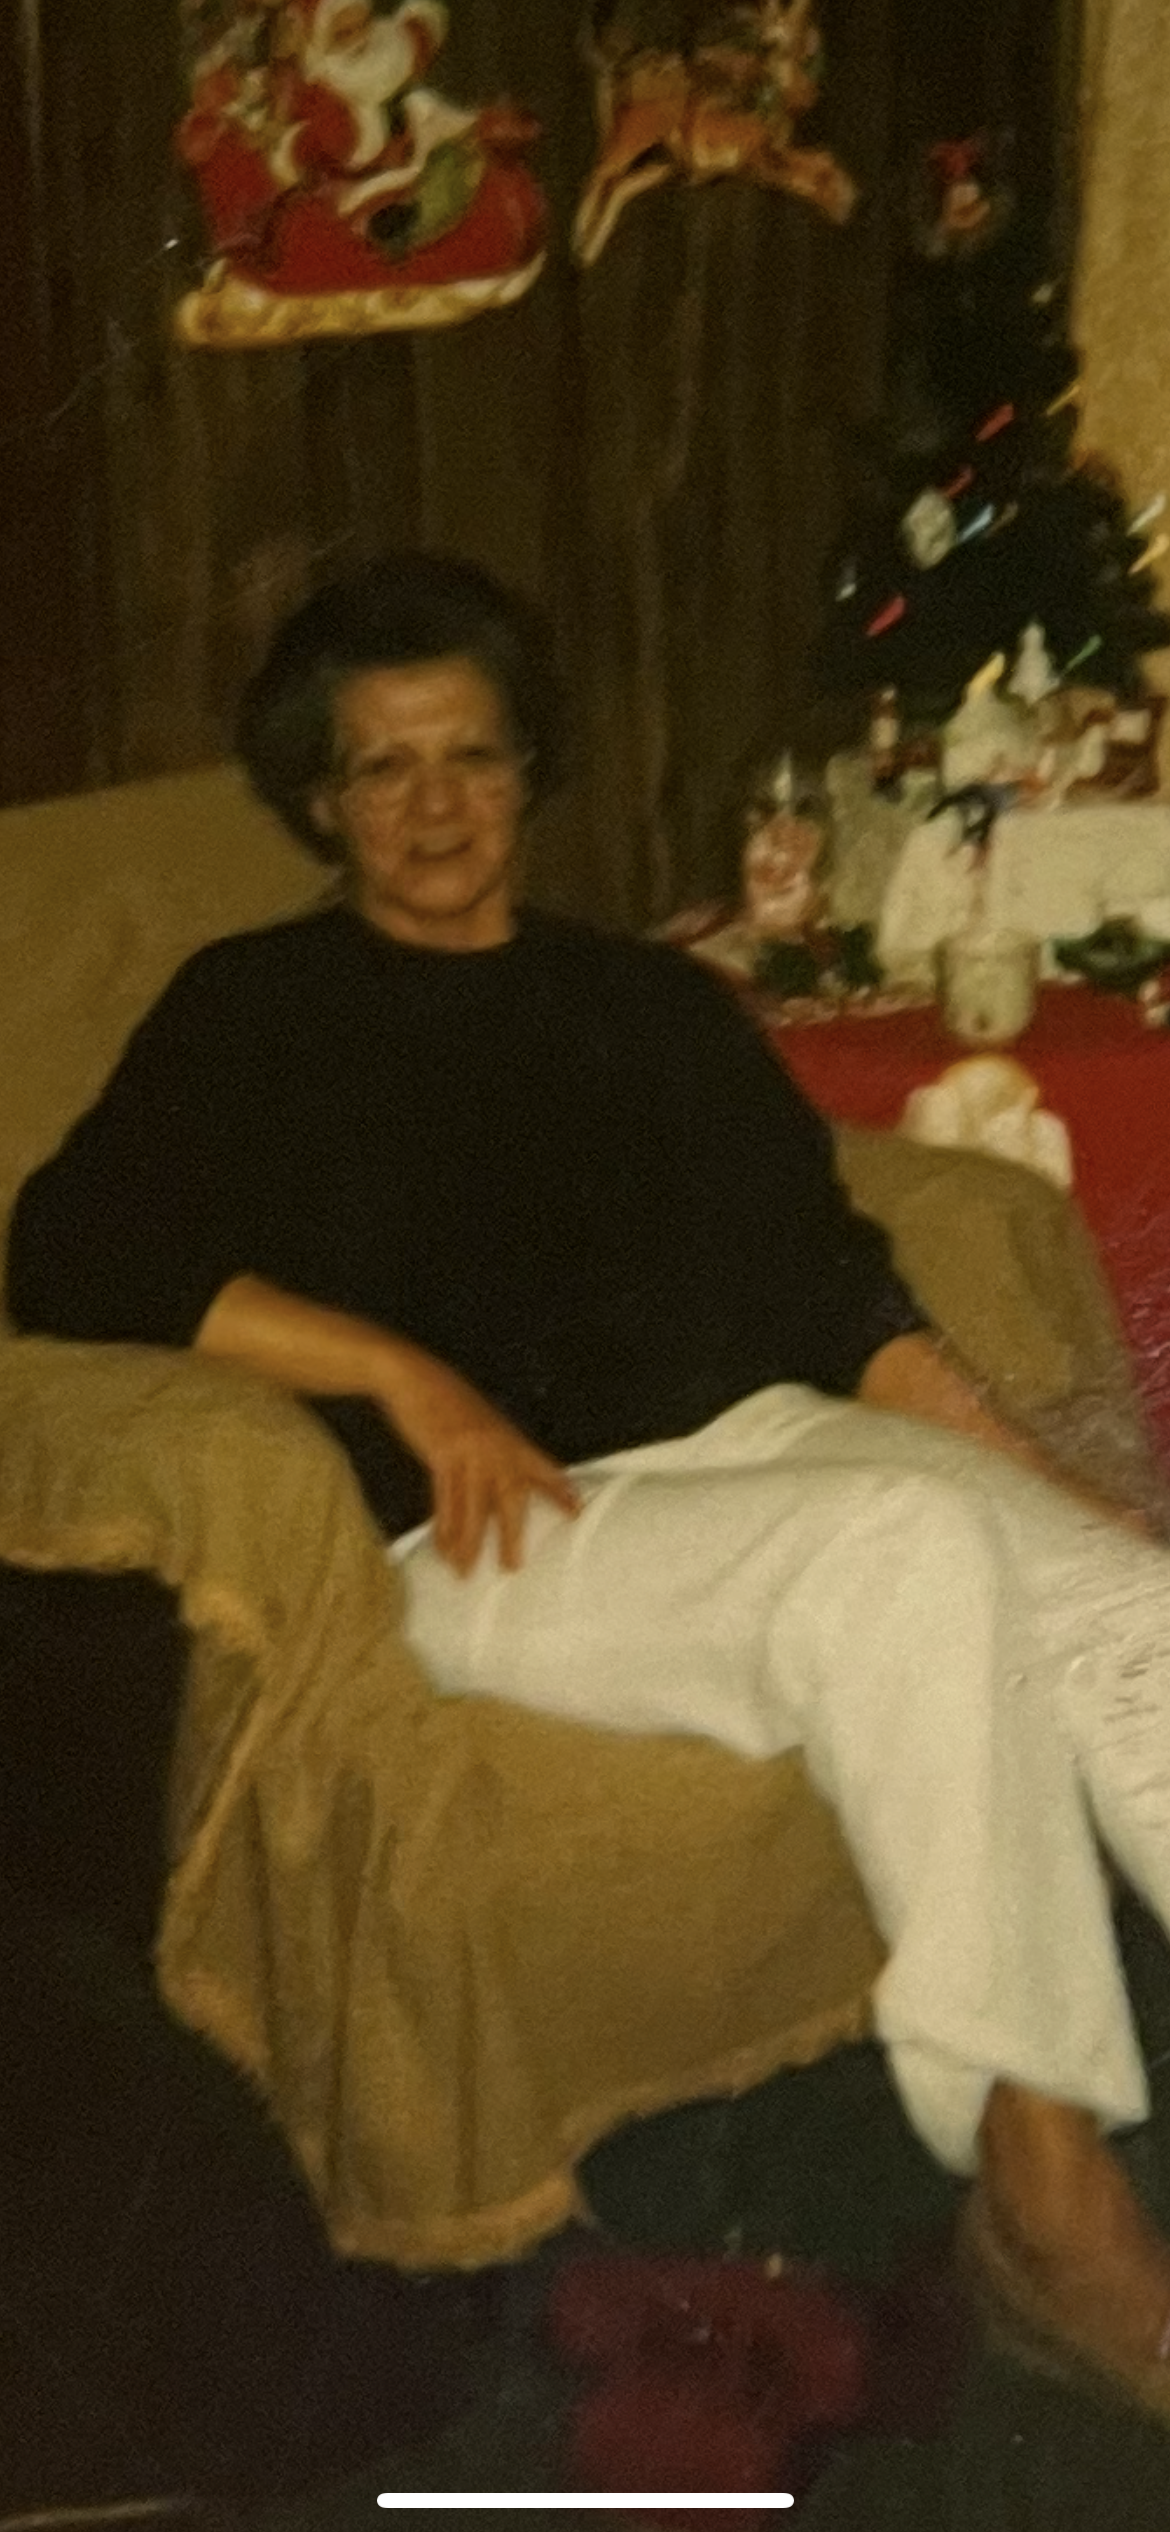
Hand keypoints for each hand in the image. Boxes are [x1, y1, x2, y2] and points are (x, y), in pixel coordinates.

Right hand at [376, 1343, 579, 1572]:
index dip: (559, 1490)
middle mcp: (495, 1447)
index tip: (577, 1511)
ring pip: (472, 1507)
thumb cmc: (448, 1399)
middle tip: (511, 1566)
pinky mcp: (441, 1455)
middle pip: (510, 1497)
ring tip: (466, 1570)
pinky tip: (442, 1547)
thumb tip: (503, 1480)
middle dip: (511, 1534)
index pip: (542, 1467)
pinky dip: (442, 1527)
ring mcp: (469, 1451)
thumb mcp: (483, 1421)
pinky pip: (443, 1500)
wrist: (413, 1377)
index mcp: (510, 1437)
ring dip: (469, 1542)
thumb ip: (498, 1447)